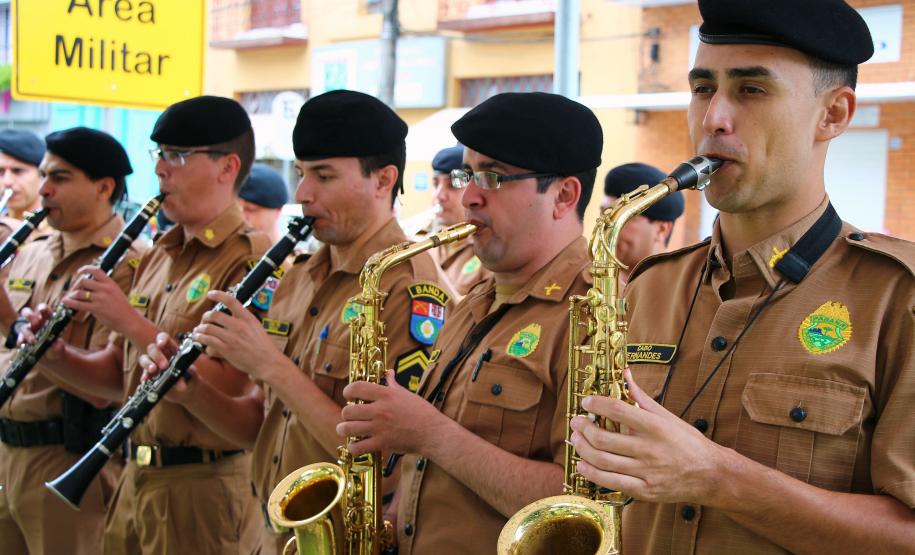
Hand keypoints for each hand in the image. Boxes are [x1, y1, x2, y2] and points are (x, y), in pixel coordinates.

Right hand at [15, 304, 65, 358]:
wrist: (50, 354)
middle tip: (36, 322)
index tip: (43, 310)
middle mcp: (36, 322)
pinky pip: (20, 338)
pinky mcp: (23, 339)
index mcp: (47, 318)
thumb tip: (57, 344)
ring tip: (32, 340)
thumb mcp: (59, 345)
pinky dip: (20, 341)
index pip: (43, 309)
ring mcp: (28, 330)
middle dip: (30, 316)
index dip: (42, 308)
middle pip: (28, 314)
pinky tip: (21, 344)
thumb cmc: (56, 344)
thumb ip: (59, 345)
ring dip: (27, 333)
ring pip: (24, 327)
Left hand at [62, 266, 133, 331]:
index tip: (79, 272)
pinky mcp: (96, 308)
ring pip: (79, 292)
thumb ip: (104, 287)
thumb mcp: (116, 292)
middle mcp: (105, 289)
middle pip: (84, 281)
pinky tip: (65, 301)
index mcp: (110, 283)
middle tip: (74, 290)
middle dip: (76, 285)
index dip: (85, 269)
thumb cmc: (122, 307)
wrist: (129, 320)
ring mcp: (100, 298)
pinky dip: (69, 302)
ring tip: (70, 297)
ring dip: (72, 294)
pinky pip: (78, 304)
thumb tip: (88, 286)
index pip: (96, 270)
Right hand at [138, 332, 195, 403]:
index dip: (161, 339)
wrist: (187, 388)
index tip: (161, 344)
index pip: (164, 338)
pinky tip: (145, 380)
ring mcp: (153, 364)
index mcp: (172, 349)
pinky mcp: (149, 375)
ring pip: (144, 358)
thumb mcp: (191, 374)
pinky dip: (144, 377)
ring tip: (153, 370)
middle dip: (157, 356)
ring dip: (148, 364)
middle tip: (164, 366)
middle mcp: (160, 354)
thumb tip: (182, 385)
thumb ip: (187, 376)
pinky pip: (144, 374)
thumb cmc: (189, 375)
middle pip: (153, 348)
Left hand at [192, 290, 282, 380]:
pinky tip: (198, 339)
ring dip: (200, 329)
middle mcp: (238, 325)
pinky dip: (200, 339)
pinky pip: (208, 340)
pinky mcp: (226, 349)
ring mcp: (231, 337)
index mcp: (247, 317)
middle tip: (204, 320)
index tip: (210, 294)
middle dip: (205, 316)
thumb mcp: (256, 327)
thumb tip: (230, 318)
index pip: (230, 300)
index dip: (218, 294)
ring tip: (198, 331)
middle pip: (214, 314)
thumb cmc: (264, 346)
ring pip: (208, 328)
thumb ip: (243, 321)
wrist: (267, 362)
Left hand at [337, 369, 450, 456]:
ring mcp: (379, 427)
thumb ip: (393, 384)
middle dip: (346, 414)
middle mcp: (380, 410)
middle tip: (350, 416)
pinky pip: (358, 447)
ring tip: (346, 430)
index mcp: (386, 395)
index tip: (349, 396)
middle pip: (348, 410)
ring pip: (348, 428)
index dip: (348, 391)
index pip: (356, 387)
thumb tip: (389, 373)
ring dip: (344, 429)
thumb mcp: (407, 394)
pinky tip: (356, 445)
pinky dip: (353, 447)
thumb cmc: (422, 412)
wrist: (433, 433)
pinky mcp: (382, 443)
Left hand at [569, 368, 727, 504]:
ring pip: (603, 460)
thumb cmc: (688, 443)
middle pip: (604, 438)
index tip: (586, 402)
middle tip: (576, 422)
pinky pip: (610, 482)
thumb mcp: (668, 416)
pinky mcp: (644, 490)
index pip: (618, 411)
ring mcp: (646, 471)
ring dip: (583, 449)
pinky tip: (582, 465)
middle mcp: (649, 449)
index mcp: (656, 427)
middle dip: (583, 428)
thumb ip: (641, 397)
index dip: (597, 404)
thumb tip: (624, 374)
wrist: (711, 475)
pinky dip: (591, 473)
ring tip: (576, 439)